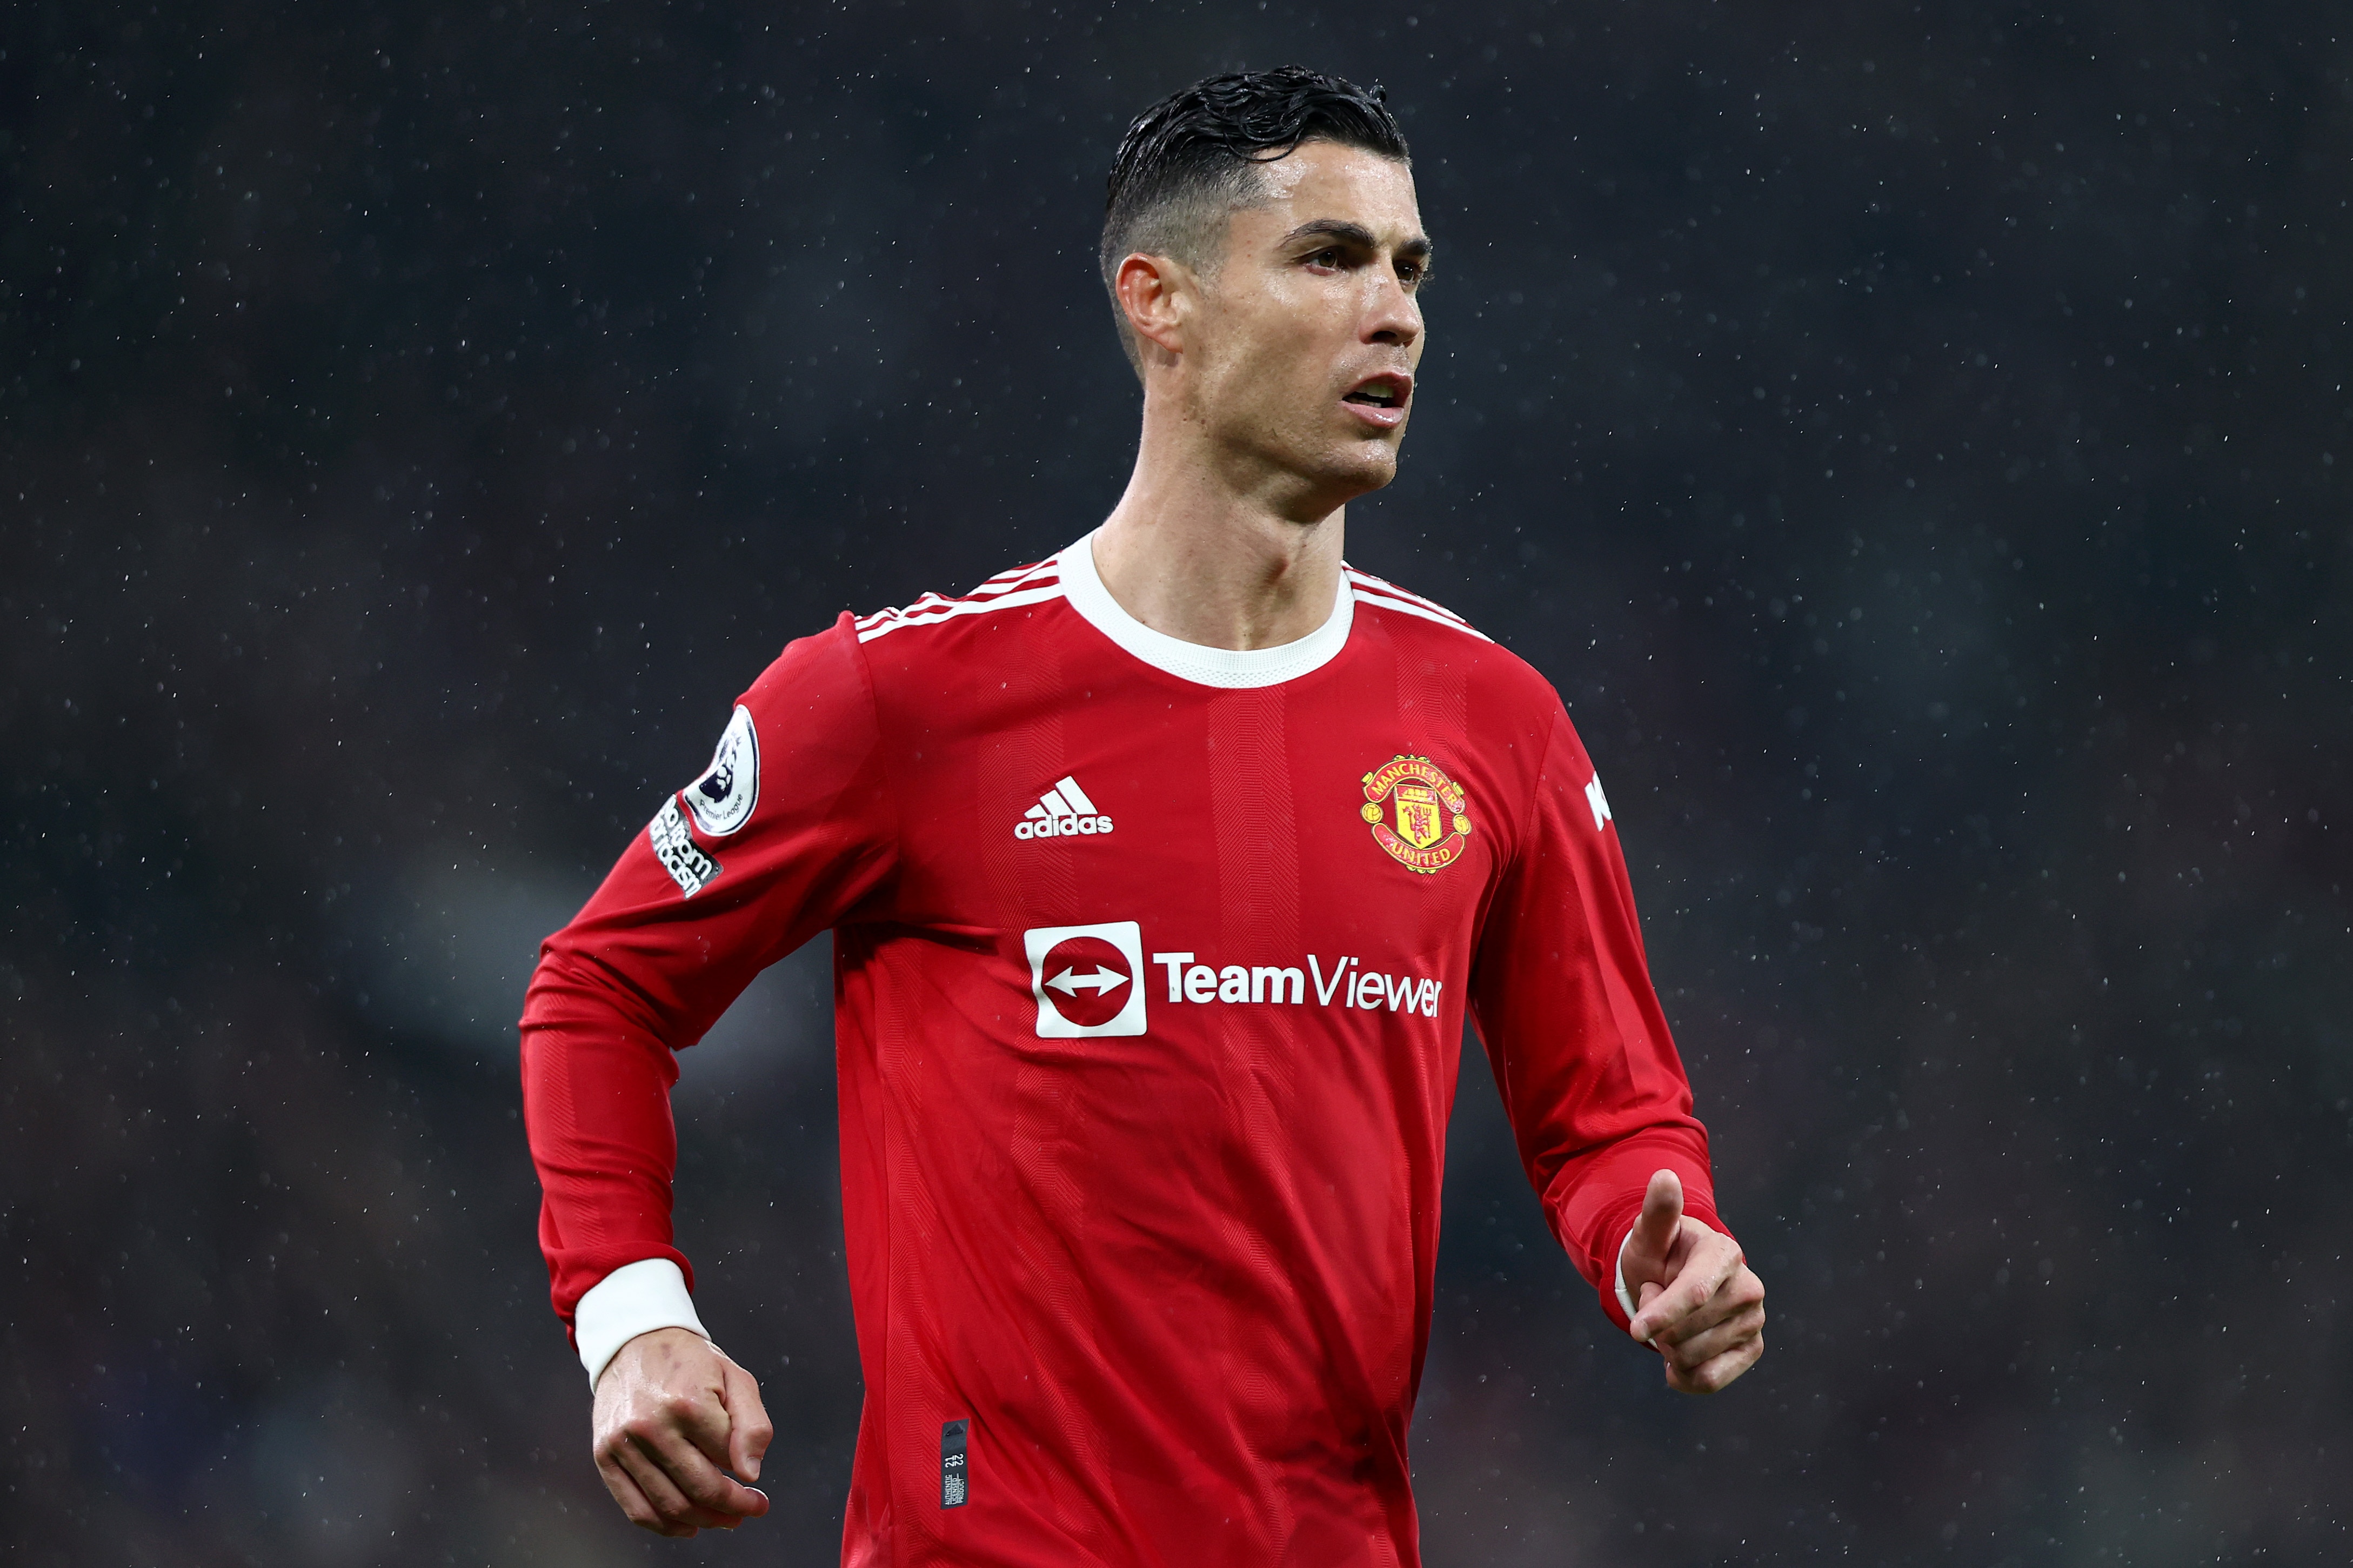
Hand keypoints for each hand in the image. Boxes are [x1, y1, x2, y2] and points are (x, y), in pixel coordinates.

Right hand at [591, 1327, 773, 1535]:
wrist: (635, 1342)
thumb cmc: (691, 1363)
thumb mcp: (735, 1378)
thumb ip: (752, 1425)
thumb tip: (750, 1473)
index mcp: (688, 1403)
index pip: (727, 1460)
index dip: (747, 1482)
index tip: (758, 1493)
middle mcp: (651, 1425)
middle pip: (700, 1489)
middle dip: (731, 1508)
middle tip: (748, 1511)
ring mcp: (623, 1443)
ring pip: (669, 1505)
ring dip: (703, 1521)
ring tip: (723, 1520)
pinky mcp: (603, 1456)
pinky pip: (635, 1508)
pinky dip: (665, 1526)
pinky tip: (688, 1526)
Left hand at [1620, 1169, 1765, 1393]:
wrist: (1671, 1281)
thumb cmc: (1658, 1254)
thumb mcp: (1649, 1234)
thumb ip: (1657, 1211)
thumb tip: (1664, 1177)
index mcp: (1723, 1253)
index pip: (1695, 1292)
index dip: (1662, 1314)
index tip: (1635, 1329)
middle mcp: (1748, 1286)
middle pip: (1687, 1331)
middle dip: (1657, 1325)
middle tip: (1656, 1303)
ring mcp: (1754, 1320)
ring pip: (1694, 1358)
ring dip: (1666, 1349)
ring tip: (1670, 1322)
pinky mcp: (1752, 1349)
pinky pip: (1711, 1380)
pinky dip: (1684, 1376)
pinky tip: (1675, 1360)